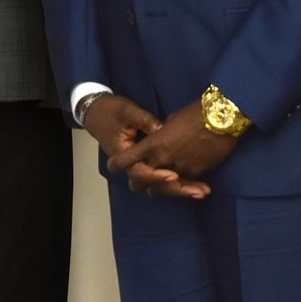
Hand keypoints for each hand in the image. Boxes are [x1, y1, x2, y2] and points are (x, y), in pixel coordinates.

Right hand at [83, 94, 205, 197]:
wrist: (97, 112)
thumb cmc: (110, 111)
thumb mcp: (126, 111)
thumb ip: (144, 121)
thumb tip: (161, 129)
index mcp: (123, 154)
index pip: (141, 173)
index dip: (157, 176)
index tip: (174, 175)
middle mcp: (133, 165)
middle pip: (155, 186)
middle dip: (176, 189)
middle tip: (198, 190)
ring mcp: (143, 165)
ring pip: (163, 185)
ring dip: (183, 188)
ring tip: (204, 190)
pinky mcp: (151, 163)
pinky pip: (166, 177)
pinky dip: (182, 181)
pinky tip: (200, 184)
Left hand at [107, 97, 237, 197]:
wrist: (221, 119)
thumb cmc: (193, 114)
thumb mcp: (170, 122)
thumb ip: (160, 137)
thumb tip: (159, 142)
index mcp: (153, 144)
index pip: (127, 160)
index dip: (118, 164)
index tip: (113, 166)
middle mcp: (163, 160)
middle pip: (141, 181)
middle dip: (139, 183)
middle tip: (138, 183)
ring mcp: (179, 169)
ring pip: (162, 188)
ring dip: (160, 189)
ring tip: (157, 190)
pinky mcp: (195, 174)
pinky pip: (183, 185)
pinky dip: (182, 187)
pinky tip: (183, 187)